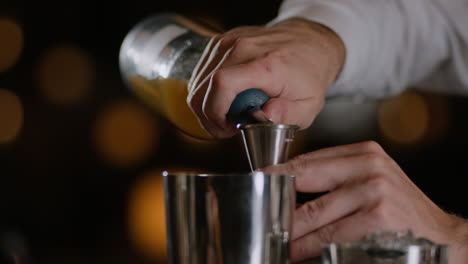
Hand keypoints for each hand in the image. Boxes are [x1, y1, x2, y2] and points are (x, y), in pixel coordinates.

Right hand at [188, 18, 344, 137]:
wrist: (310, 43)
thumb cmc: (308, 75)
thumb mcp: (309, 106)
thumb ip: (288, 116)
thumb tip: (264, 117)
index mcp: (266, 64)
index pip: (222, 83)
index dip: (215, 112)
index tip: (227, 127)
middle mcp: (243, 47)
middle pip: (202, 87)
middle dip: (209, 116)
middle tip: (229, 126)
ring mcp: (229, 41)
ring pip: (197, 82)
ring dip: (208, 104)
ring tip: (232, 111)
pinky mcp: (221, 42)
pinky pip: (202, 73)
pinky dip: (209, 90)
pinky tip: (228, 97)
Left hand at [263, 141, 467, 262]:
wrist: (440, 236)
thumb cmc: (400, 209)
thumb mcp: (373, 179)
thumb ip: (338, 176)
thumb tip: (294, 181)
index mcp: (364, 153)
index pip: (310, 160)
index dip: (281, 172)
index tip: (262, 180)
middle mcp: (368, 167)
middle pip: (306, 181)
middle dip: (279, 199)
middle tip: (261, 210)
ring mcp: (373, 191)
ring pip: (313, 214)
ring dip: (290, 230)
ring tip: (276, 237)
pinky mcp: (376, 218)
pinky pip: (329, 236)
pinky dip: (308, 247)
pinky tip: (296, 251)